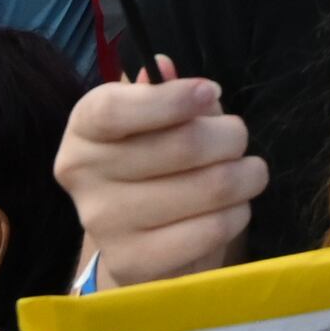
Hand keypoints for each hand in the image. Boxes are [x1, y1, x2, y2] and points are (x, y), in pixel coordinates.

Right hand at [56, 70, 266, 288]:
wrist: (140, 239)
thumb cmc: (154, 161)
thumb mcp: (157, 120)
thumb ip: (165, 92)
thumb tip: (163, 67)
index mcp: (84, 130)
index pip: (115, 110)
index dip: (171, 99)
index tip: (211, 92)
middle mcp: (83, 177)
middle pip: (184, 145)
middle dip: (231, 136)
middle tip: (237, 139)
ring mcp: (104, 224)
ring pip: (211, 187)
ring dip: (246, 175)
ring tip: (246, 173)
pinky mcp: (134, 263)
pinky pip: (213, 229)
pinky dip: (238, 213)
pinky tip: (231, 208)